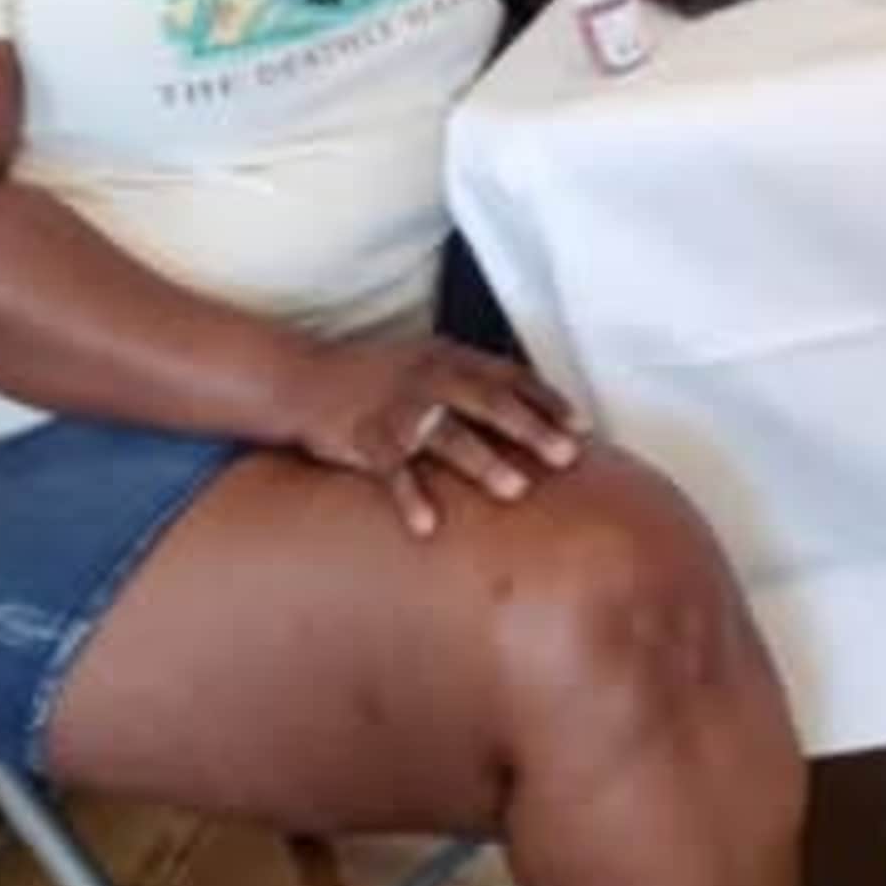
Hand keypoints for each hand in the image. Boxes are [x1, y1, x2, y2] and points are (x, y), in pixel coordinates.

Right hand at [287, 330, 581, 539]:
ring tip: (516, 490)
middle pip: (487, 401)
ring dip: (482, 461)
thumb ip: (473, 386)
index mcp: (449, 359)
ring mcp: (396, 408)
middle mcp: (428, 378)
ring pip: (445, 435)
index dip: (547, 401)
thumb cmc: (378, 381)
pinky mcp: (364, 437)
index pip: (509, 376)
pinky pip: (391, 471)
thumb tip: (530, 419)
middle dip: (530, 428)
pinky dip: (410, 498)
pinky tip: (428, 527)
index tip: (584, 426)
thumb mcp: (428, 366)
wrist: (302, 379)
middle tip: (567, 455)